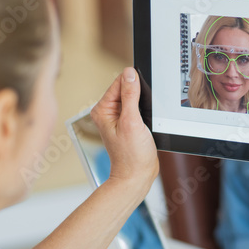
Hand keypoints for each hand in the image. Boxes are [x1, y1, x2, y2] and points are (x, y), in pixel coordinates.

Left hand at [90, 68, 158, 189]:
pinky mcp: (128, 123)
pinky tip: (146, 125)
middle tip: (141, 115)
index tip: (142, 95)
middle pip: (127, 89)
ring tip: (143, 123)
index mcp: (102, 109)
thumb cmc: (131, 155)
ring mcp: (118, 118)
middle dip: (139, 97)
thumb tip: (130, 73)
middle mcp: (108, 112)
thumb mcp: (131, 122)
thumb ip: (130, 95)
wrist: (137, 175)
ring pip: (134, 99)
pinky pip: (139, 109)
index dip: (134, 84)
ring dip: (144, 106)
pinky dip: (146, 113)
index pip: (119, 82)